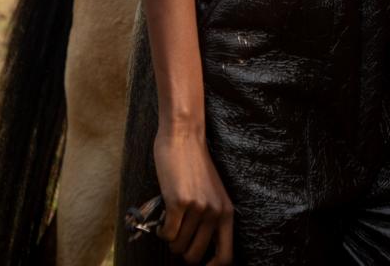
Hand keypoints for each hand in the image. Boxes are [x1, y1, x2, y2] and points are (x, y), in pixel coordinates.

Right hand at [153, 128, 233, 264]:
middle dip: (182, 251)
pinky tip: (163, 218)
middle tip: (178, 235)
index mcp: (227, 212)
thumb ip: (211, 218)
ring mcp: (198, 208)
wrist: (184, 136)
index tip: (200, 265)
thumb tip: (200, 250)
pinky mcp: (179, 202)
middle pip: (196, 257)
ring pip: (178, 247)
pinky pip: (167, 234)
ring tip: (171, 222)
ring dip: (170, 239)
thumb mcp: (213, 193)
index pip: (226, 258)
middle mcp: (215, 212)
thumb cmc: (195, 166)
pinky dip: (161, 231)